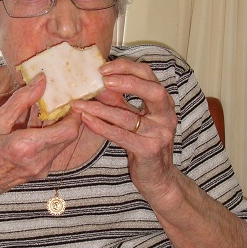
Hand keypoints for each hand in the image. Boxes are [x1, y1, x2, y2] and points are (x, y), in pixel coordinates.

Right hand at [0, 75, 82, 209]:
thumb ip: (21, 101)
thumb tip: (41, 81)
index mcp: (27, 147)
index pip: (68, 130)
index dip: (76, 113)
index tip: (72, 97)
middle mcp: (39, 161)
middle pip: (69, 135)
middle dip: (69, 116)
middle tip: (61, 98)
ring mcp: (41, 169)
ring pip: (63, 143)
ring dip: (59, 125)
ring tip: (46, 109)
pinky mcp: (40, 172)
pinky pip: (54, 150)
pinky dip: (50, 135)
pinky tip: (36, 126)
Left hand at [71, 57, 176, 203]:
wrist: (158, 179)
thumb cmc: (144, 145)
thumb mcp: (134, 119)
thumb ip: (120, 102)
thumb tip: (97, 82)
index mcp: (163, 103)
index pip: (149, 76)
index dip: (127, 68)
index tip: (103, 68)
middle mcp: (167, 116)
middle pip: (152, 91)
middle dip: (126, 81)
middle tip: (101, 80)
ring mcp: (160, 133)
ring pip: (129, 117)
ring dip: (101, 108)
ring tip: (80, 103)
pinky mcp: (149, 150)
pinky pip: (122, 136)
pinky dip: (102, 127)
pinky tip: (86, 120)